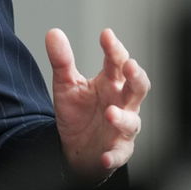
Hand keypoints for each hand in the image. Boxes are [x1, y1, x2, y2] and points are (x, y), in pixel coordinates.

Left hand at [44, 27, 150, 180]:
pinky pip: (120, 153)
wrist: (76, 148)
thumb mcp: (66, 85)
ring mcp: (122, 127)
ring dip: (122, 118)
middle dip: (136, 76)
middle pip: (138, 87)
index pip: (117, 62)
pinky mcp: (118, 150)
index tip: (106, 35)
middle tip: (129, 65)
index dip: (114, 48)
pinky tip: (104, 157)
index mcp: (110, 83)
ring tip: (110, 113)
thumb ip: (62, 61)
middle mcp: (122, 103)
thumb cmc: (78, 113)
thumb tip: (53, 33)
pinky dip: (113, 155)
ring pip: (132, 121)